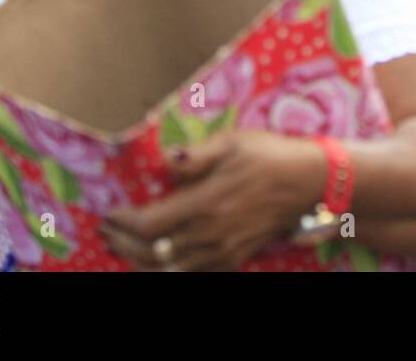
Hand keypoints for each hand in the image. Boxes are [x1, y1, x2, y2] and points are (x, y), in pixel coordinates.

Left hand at [101, 130, 325, 270]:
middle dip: (122, 243)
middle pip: (152, 251)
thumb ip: (195, 156)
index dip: (122, 222)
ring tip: (122, 248)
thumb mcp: (232, 142)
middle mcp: (210, 233)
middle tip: (106, 231)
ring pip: (169, 268)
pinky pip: (193, 273)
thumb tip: (164, 161)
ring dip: (139, 261)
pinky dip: (168, 271)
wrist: (309, 183)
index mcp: (206, 203)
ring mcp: (223, 250)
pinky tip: (157, 262)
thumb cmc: (269, 156)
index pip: (149, 224)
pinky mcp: (234, 258)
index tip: (110, 212)